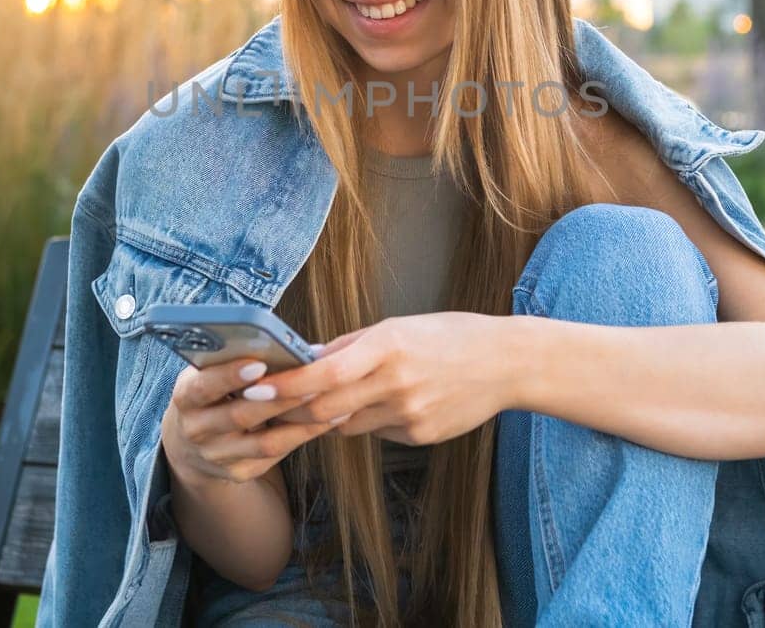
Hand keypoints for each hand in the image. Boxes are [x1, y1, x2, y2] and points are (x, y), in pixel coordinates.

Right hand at [161, 355, 349, 487]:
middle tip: (313, 381)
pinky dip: (301, 437)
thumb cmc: (211, 392)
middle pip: (241, 415)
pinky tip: (325, 422)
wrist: (191, 444)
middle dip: (279, 398)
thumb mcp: (209, 373)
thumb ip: (234, 359)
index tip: (259, 363)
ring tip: (330, 403)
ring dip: (301, 422)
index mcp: (185, 397)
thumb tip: (282, 343)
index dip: (230, 376)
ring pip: (264, 442)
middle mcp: (196, 430)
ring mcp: (216, 456)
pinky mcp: (238, 472)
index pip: (203, 386)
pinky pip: (275, 456)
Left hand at [252, 312, 514, 447]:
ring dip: (334, 413)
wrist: (507, 363)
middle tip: (271, 406)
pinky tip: (398, 400)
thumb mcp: (399, 327)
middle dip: (295, 409)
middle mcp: (396, 383)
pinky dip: (372, 419)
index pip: (325, 374)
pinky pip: (378, 432)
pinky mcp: (420, 436)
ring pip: (348, 424)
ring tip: (351, 392)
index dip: (287, 385)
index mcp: (388, 347)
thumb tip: (306, 359)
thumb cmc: (450, 336)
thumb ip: (351, 346)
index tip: (257, 389)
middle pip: (327, 408)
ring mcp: (410, 414)